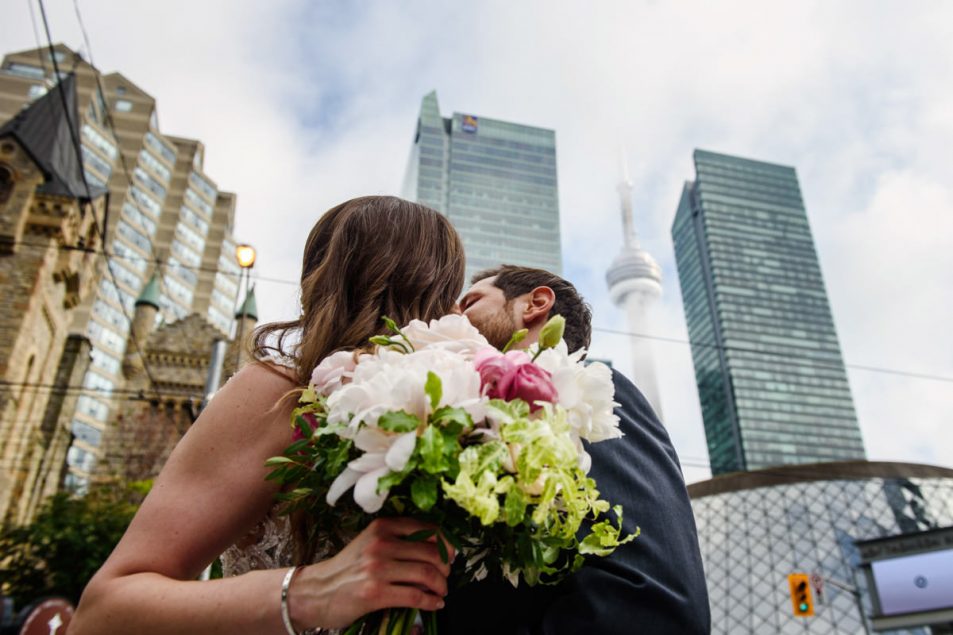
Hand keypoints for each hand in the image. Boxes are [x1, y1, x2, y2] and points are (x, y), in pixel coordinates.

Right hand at [287, 517, 453, 630]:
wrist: (316, 591)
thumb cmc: (347, 568)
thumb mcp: (370, 543)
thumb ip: (398, 541)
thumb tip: (437, 551)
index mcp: (383, 527)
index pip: (427, 529)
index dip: (446, 543)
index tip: (452, 554)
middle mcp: (382, 543)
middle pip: (431, 553)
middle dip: (446, 568)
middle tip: (446, 577)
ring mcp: (378, 568)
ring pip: (427, 574)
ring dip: (441, 585)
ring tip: (441, 591)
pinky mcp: (375, 593)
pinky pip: (415, 596)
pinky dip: (431, 602)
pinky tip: (434, 604)